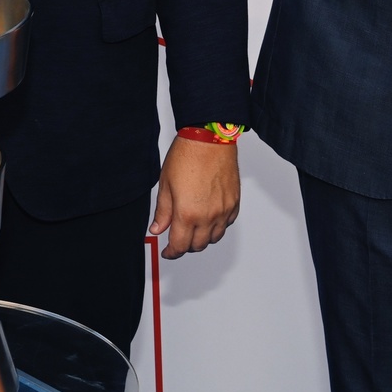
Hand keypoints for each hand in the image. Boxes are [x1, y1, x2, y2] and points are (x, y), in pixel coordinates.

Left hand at [151, 136, 240, 258]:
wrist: (209, 139)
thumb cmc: (187, 156)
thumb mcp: (165, 184)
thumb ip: (163, 212)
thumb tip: (157, 228)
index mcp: (187, 213)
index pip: (179, 246)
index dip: (171, 252)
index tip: (167, 252)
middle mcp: (208, 216)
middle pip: (197, 245)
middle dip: (185, 246)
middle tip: (177, 239)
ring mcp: (223, 211)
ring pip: (214, 238)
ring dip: (202, 238)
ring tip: (193, 229)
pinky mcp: (234, 203)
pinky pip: (227, 224)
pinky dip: (217, 227)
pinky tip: (208, 218)